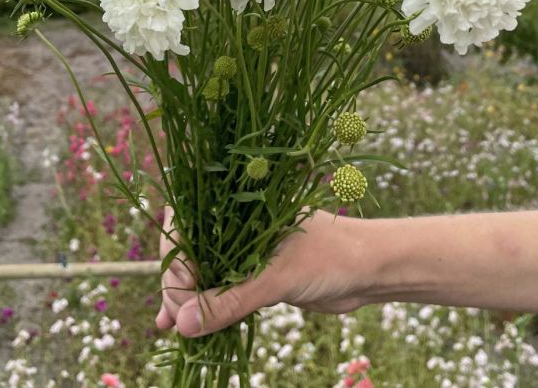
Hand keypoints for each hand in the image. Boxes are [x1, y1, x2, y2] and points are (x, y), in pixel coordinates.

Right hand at [155, 206, 374, 337]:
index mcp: (241, 211)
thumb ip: (230, 301)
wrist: (369, 270)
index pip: (189, 227)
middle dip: (177, 285)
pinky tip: (183, 327)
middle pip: (191, 254)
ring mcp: (247, 255)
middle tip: (173, 317)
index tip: (180, 289)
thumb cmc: (330, 257)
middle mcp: (239, 230)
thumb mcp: (278, 277)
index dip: (177, 257)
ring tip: (168, 326)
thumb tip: (181, 324)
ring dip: (186, 300)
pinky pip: (221, 293)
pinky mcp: (258, 279)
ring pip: (204, 276)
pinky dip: (204, 309)